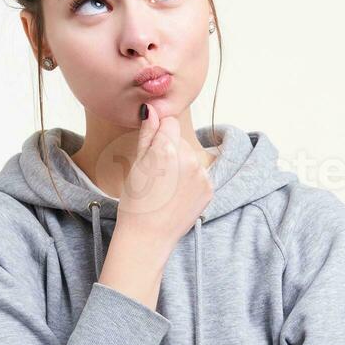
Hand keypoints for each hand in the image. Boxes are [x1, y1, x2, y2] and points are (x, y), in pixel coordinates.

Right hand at [116, 106, 213, 247]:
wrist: (148, 236)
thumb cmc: (135, 201)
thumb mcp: (136, 164)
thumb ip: (147, 134)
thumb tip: (151, 108)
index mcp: (167, 149)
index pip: (169, 122)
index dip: (159, 133)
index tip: (152, 149)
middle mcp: (189, 159)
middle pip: (180, 140)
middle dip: (170, 150)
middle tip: (156, 174)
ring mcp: (202, 175)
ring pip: (191, 157)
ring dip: (181, 165)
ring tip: (165, 187)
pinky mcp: (210, 188)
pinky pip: (200, 174)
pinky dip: (190, 180)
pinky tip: (176, 195)